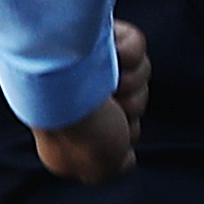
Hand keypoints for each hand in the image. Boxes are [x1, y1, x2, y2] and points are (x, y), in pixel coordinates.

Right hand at [32, 22, 155, 184]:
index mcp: (79, 123)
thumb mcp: (99, 168)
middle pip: (137, 99)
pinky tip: (110, 56)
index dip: (126, 133)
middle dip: (131, 105)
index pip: (124, 128)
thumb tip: (127, 158)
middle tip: (109, 106)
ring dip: (130, 81)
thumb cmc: (83, 132)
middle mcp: (83, 93)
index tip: (111, 135)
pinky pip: (135, 45)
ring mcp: (90, 63)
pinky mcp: (98, 35)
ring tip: (106, 82)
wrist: (63, 89)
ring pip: (140, 74)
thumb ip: (113, 168)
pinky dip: (129, 52)